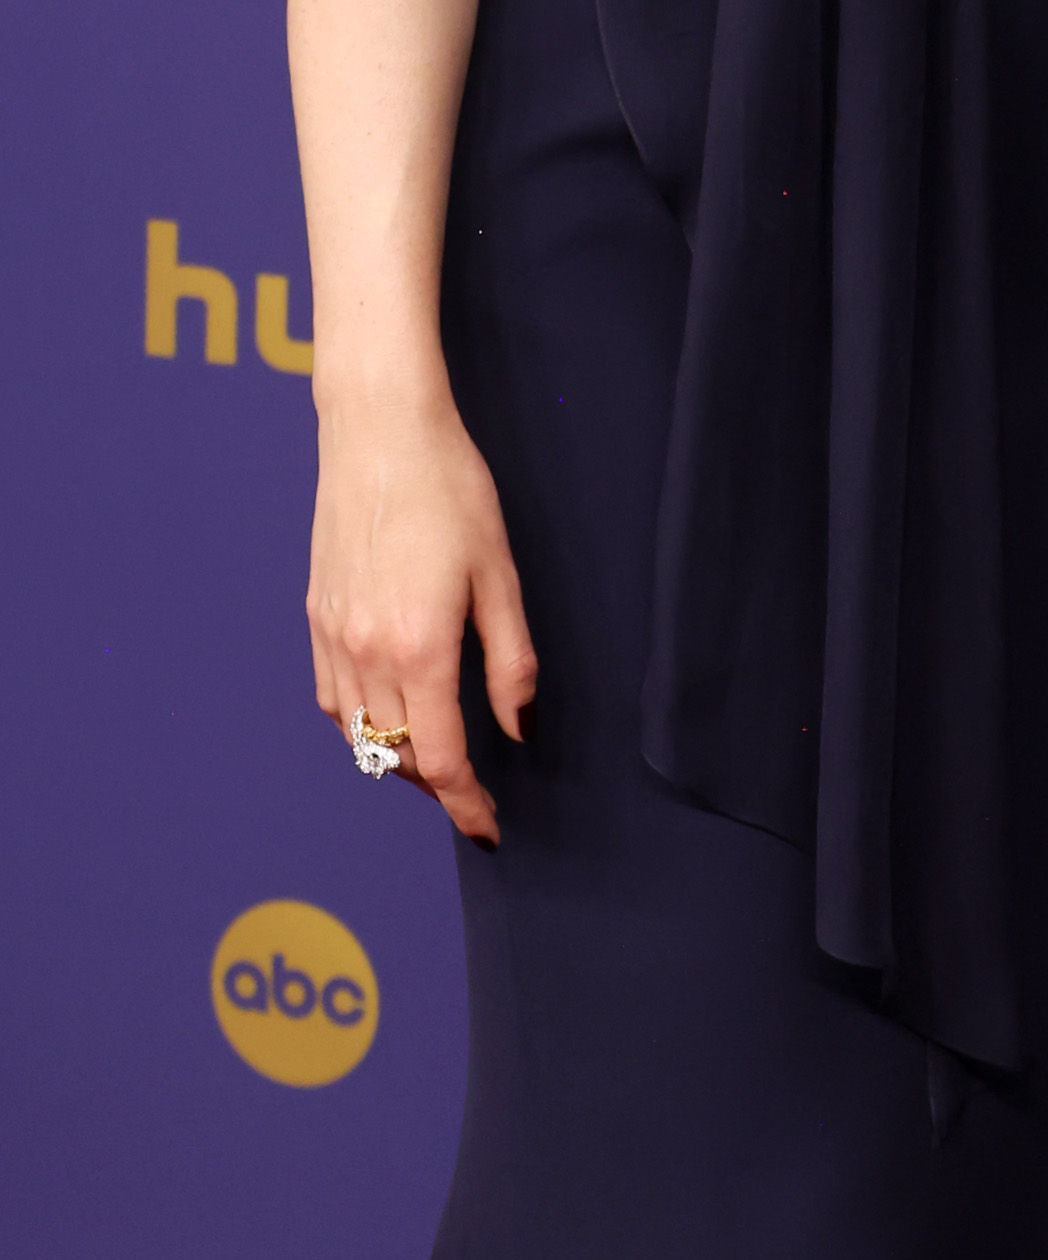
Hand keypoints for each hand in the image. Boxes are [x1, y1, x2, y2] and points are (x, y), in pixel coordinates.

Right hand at [307, 391, 537, 842]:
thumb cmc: (450, 490)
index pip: (440, 759)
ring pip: (360, 734)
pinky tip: (391, 711)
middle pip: (397, 756)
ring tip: (437, 757)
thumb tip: (518, 728)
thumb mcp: (499, 572)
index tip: (488, 827)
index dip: (466, 803)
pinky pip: (335, 699)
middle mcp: (366, 652)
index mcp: (419, 646)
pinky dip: (363, 723)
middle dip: (437, 785)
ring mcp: (333, 636)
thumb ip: (511, 659)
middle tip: (474, 790)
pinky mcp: (316, 618)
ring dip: (398, 758)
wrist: (379, 431)